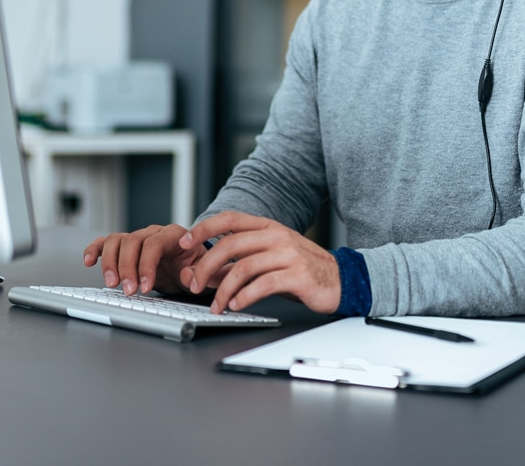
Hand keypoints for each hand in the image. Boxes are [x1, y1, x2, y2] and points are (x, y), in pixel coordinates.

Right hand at [83, 224, 205, 295]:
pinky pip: (106, 243)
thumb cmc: (196, 265)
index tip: (144, 286)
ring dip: (110, 263)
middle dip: (127, 268)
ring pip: (116, 240)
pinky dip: (95, 250)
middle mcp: (153, 232)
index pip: (154, 243)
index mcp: (174, 234)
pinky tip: (88, 261)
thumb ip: (197, 273)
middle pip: (132, 241)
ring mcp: (138, 238)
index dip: (146, 264)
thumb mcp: (204, 270)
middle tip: (129, 291)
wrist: (191, 263)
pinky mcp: (126, 247)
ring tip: (112, 284)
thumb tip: (186, 275)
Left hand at [178, 211, 340, 314]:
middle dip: (206, 265)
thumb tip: (209, 272)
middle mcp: (276, 236)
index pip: (229, 219)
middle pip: (230, 244)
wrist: (340, 279)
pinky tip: (236, 305)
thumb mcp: (270, 257)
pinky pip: (263, 285)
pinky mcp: (297, 275)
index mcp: (267, 227)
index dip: (204, 227)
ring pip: (243, 266)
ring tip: (216, 305)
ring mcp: (288, 254)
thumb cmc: (301, 269)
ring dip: (223, 289)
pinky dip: (245, 296)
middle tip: (194, 284)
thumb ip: (242, 260)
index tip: (184, 241)